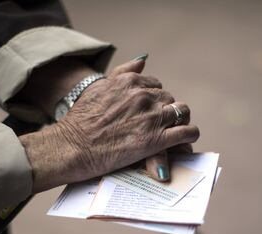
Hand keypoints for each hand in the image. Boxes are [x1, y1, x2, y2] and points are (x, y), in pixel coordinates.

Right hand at [19, 59, 198, 192]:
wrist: (72, 147)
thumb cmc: (80, 120)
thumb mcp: (98, 87)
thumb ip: (122, 72)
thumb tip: (143, 59)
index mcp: (130, 81)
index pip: (156, 85)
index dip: (154, 99)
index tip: (149, 111)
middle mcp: (143, 95)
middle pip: (169, 98)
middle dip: (165, 110)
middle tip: (157, 124)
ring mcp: (152, 117)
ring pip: (182, 112)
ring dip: (179, 121)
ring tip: (172, 131)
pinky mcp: (156, 140)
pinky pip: (187, 132)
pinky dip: (189, 135)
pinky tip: (183, 140)